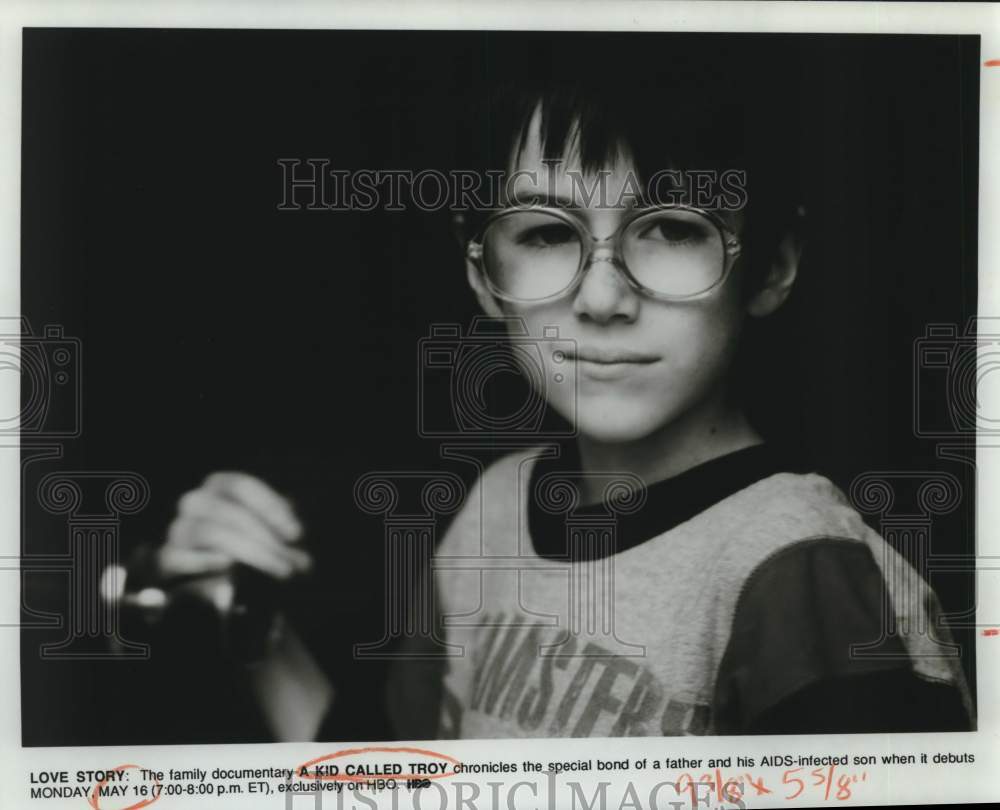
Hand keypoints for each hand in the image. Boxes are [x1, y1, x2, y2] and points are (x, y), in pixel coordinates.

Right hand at [155, 472, 312, 582]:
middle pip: (231, 513)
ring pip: (213, 534)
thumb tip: (299, 548)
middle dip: (267, 538)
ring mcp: (179, 528)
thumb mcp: (267, 530)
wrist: (205, 572)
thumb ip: (282, 531)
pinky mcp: (168, 558)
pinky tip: (229, 565)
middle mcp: (195, 501)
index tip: (297, 534)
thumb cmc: (243, 540)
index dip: (271, 508)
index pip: (242, 486)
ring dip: (252, 553)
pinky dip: (206, 561)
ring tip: (280, 569)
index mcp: (219, 485)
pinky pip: (182, 558)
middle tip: (295, 561)